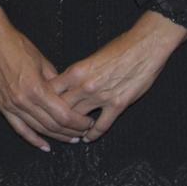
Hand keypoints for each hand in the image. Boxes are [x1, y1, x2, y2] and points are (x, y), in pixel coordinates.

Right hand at [0, 5, 89, 150]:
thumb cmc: (17, 46)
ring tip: (70, 138)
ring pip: (39, 129)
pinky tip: (45, 146)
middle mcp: (23, 101)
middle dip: (71, 131)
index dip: (78, 122)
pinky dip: (33, 139)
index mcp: (36, 88)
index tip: (88, 122)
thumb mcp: (43, 61)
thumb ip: (56, 82)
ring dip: (57, 136)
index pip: (63, 115)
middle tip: (83, 131)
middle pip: (53, 125)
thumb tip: (68, 95)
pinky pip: (20, 129)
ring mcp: (12, 105)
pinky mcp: (3, 107)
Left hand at [54, 10, 186, 140]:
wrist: (144, 48)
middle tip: (53, 124)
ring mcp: (101, 97)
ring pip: (78, 119)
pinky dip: (93, 134)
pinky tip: (88, 138)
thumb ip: (77, 73)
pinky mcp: (117, 105)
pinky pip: (101, 125)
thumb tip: (66, 84)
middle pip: (61, 108)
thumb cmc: (119, 48)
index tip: (42, 108)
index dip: (44, 101)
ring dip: (73, 128)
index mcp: (76, 72)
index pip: (51, 91)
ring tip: (70, 133)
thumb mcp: (90, 57)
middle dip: (55, 118)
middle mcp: (85, 86)